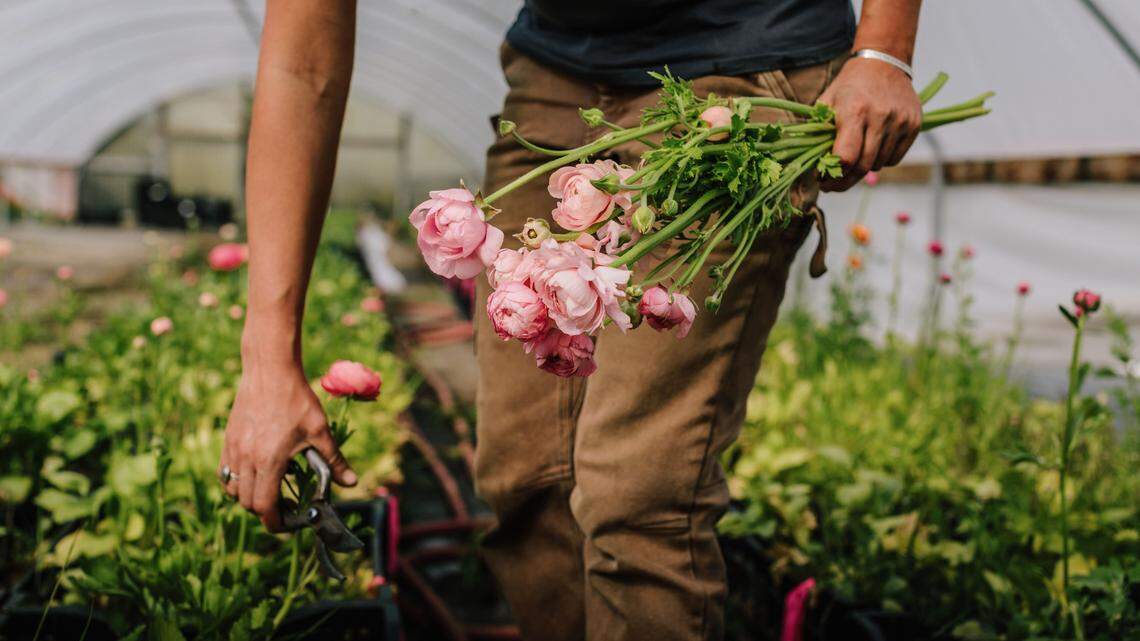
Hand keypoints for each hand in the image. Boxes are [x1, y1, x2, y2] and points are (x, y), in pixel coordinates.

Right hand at [220, 359, 355, 531]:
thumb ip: (334, 461)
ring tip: (269, 488)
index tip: (288, 523)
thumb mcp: (320, 431)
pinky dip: (236, 480)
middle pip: (247, 502)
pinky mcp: (228, 439)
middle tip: (285, 505)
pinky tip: (254, 472)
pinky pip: (225, 471)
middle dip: (265, 510)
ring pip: (232, 488)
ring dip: (248, 496)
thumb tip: (351, 482)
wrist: (270, 370)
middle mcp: (246, 458)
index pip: (264, 506)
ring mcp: (233, 449)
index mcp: (269, 461)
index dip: (275, 521)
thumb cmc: (296, 399)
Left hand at [818, 56, 921, 191]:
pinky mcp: (914, 125)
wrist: (883, 62)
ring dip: (863, 169)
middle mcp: (880, 117)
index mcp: (854, 111)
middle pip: (863, 166)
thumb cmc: (849, 86)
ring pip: (879, 165)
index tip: (822, 180)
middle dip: (845, 181)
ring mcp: (900, 122)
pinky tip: (872, 150)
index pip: (846, 157)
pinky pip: (895, 158)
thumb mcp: (827, 102)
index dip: (832, 175)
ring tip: (853, 162)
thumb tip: (812, 164)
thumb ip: (818, 132)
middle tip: (833, 186)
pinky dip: (881, 160)